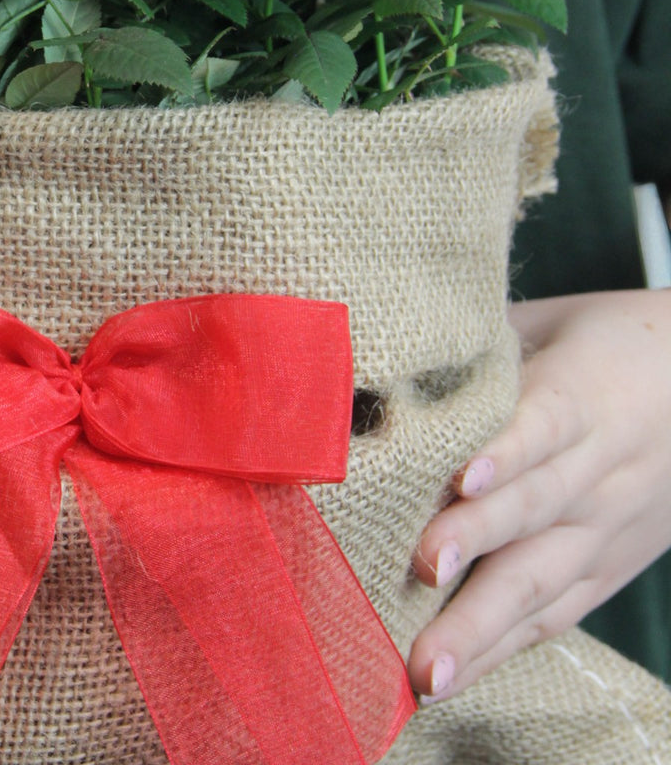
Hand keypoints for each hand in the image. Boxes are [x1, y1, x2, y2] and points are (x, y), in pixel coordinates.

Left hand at [408, 289, 670, 700]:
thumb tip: (391, 348)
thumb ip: (483, 345)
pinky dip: (507, 646)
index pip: (542, 424)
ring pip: (543, 577)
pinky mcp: (610, 567)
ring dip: (483, 626)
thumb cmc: (606, 339)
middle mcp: (599, 469)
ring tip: (428, 670)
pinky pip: (557, 612)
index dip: (504, 451)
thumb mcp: (551, 321)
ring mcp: (608, 526)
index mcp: (582, 396)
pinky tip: (458, 679)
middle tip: (422, 569)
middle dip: (476, 541)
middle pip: (536, 508)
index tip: (460, 476)